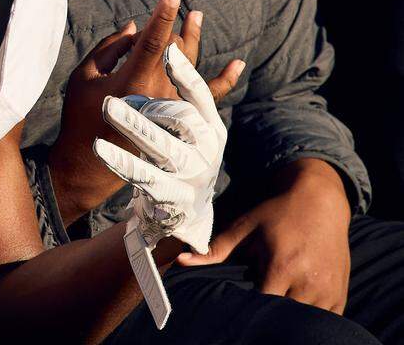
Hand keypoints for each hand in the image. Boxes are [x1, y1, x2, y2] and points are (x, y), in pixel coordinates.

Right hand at [50, 0, 243, 218]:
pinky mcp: (179, 119)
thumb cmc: (81, 116)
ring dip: (192, 39)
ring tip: (197, 16)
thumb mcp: (84, 76)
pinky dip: (224, 79)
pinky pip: (209, 97)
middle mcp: (159, 92)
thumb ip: (111, 47)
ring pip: (190, 65)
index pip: (154, 38)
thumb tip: (137, 26)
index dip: (164, 13)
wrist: (91, 163)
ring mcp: (173, 107)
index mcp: (133, 80)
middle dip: (175, 24)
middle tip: (179, 4)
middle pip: (175, 48)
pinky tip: (237, 64)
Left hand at [177, 158, 351, 312]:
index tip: (239, 303)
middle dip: (269, 313)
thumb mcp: (245, 227)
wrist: (320, 201)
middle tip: (256, 303)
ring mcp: (328, 290)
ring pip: (306, 320)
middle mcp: (308, 282)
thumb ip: (215, 249)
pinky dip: (311, 317)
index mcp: (282, 266)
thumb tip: (181, 260)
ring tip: (276, 300)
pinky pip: (327, 319)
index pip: (263, 304)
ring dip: (290, 316)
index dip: (250, 308)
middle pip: (284, 316)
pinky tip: (296, 306)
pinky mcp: (340, 294)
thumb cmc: (277, 213)